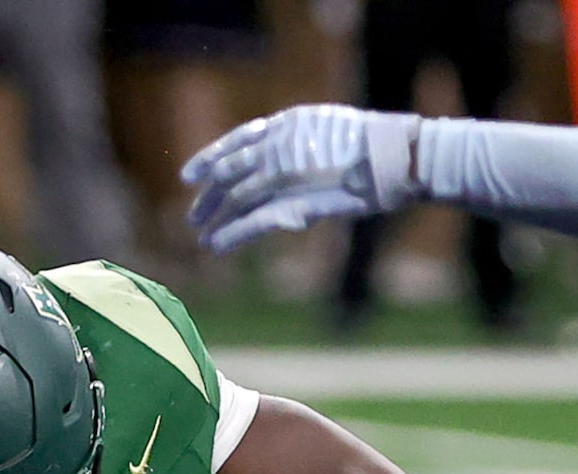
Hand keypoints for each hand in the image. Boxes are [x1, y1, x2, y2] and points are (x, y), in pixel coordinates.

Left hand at [183, 106, 422, 254]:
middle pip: (229, 172)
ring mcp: (282, 176)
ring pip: (235, 199)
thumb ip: (296, 142)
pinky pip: (253, 223)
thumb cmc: (367, 145)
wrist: (387, 157)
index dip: (209, 158)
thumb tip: (279, 157)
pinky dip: (232, 235)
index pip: (236, 141)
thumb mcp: (324, 129)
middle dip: (208, 195)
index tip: (190, 175)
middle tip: (193, 214)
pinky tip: (215, 246)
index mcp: (284, 125)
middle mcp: (276, 148)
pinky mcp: (292, 204)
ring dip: (214, 218)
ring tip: (200, 233)